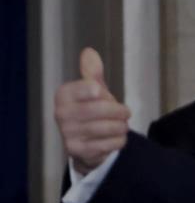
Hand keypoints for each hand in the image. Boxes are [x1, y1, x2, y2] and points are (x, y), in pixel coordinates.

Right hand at [54, 48, 129, 174]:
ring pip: (108, 127)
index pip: (90, 88)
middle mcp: (61, 114)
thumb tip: (89, 52)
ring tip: (121, 125)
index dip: (101, 92)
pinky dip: (119, 141)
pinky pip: (109, 144)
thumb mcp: (94, 90)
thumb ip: (93, 73)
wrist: (86, 142)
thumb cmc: (91, 110)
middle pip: (101, 109)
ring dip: (121, 127)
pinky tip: (115, 138)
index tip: (103, 94)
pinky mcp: (77, 150)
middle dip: (119, 111)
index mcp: (64, 95)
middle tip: (125, 112)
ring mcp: (68, 133)